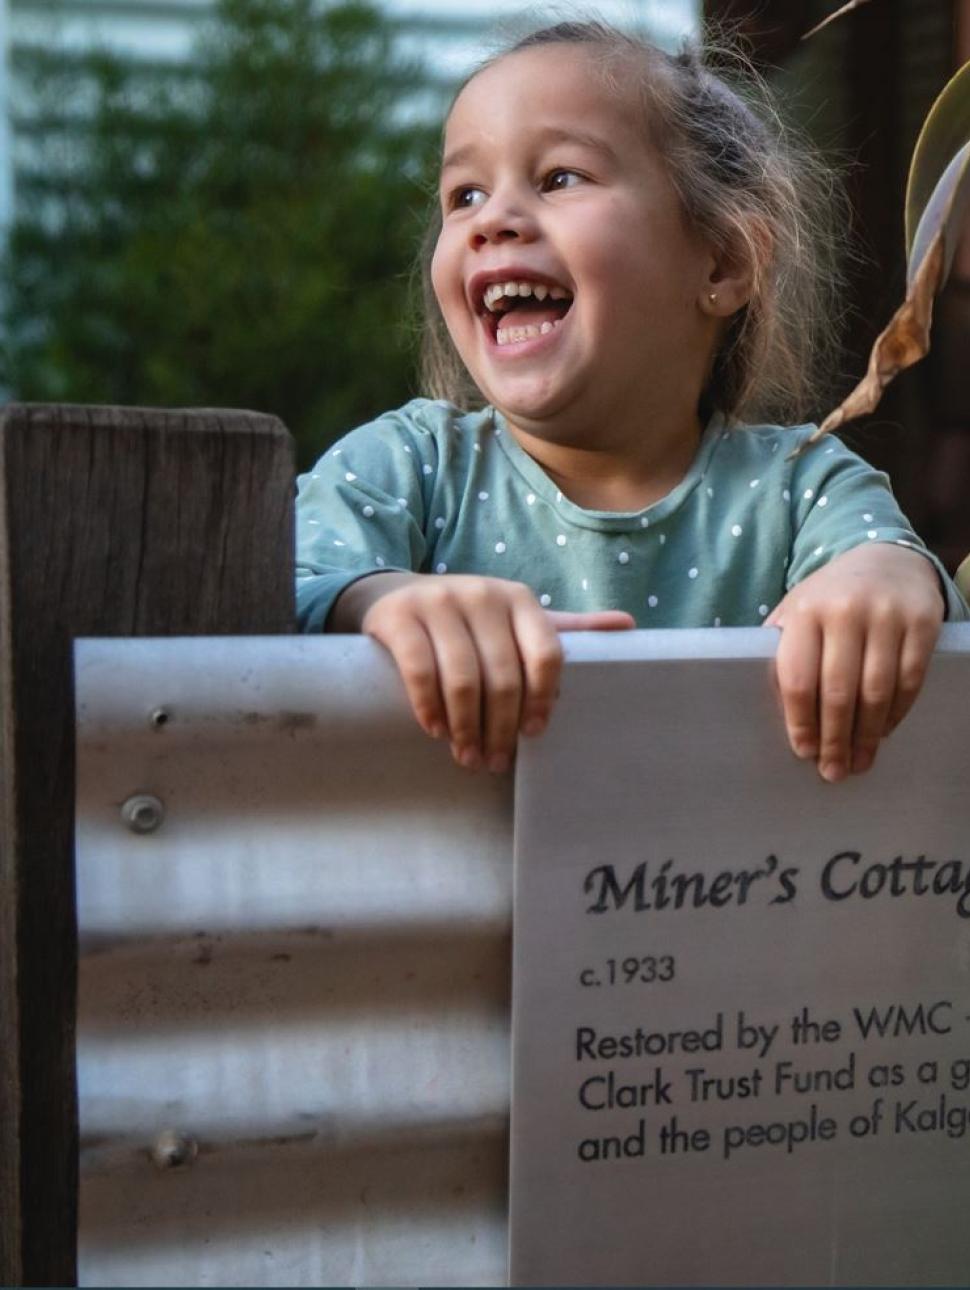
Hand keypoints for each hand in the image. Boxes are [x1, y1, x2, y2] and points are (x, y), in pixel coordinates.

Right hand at [335, 572, 633, 770]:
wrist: (399, 596)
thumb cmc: (470, 621)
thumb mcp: (517, 620)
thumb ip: (566, 630)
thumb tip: (628, 626)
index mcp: (520, 599)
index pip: (545, 653)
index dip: (543, 699)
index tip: (534, 734)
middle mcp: (482, 595)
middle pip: (503, 675)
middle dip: (501, 727)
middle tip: (496, 762)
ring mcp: (439, 602)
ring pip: (463, 678)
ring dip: (467, 727)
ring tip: (469, 756)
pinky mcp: (400, 616)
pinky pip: (420, 670)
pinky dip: (430, 707)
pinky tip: (437, 730)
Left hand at [765, 544, 943, 781]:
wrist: (884, 558)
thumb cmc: (829, 598)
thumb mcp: (796, 612)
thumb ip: (782, 651)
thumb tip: (773, 710)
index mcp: (805, 612)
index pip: (798, 678)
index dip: (801, 721)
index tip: (803, 751)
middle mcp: (845, 612)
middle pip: (838, 692)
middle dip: (835, 739)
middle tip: (833, 771)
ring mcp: (887, 616)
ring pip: (877, 691)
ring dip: (867, 735)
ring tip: (860, 761)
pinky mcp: (922, 622)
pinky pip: (910, 680)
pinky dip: (897, 713)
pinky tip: (884, 732)